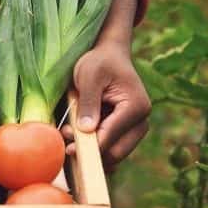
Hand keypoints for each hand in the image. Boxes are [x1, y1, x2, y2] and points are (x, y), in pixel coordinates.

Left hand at [63, 40, 150, 172]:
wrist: (110, 54)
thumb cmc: (99, 61)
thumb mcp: (89, 76)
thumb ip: (88, 103)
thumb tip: (86, 131)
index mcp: (136, 107)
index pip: (111, 136)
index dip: (89, 146)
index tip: (68, 148)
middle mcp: (142, 122)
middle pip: (116, 152)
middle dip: (90, 151)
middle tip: (66, 141)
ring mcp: (136, 128)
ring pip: (114, 153)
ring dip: (91, 150)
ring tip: (69, 133)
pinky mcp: (128, 131)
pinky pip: (112, 146)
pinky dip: (96, 145)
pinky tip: (78, 134)